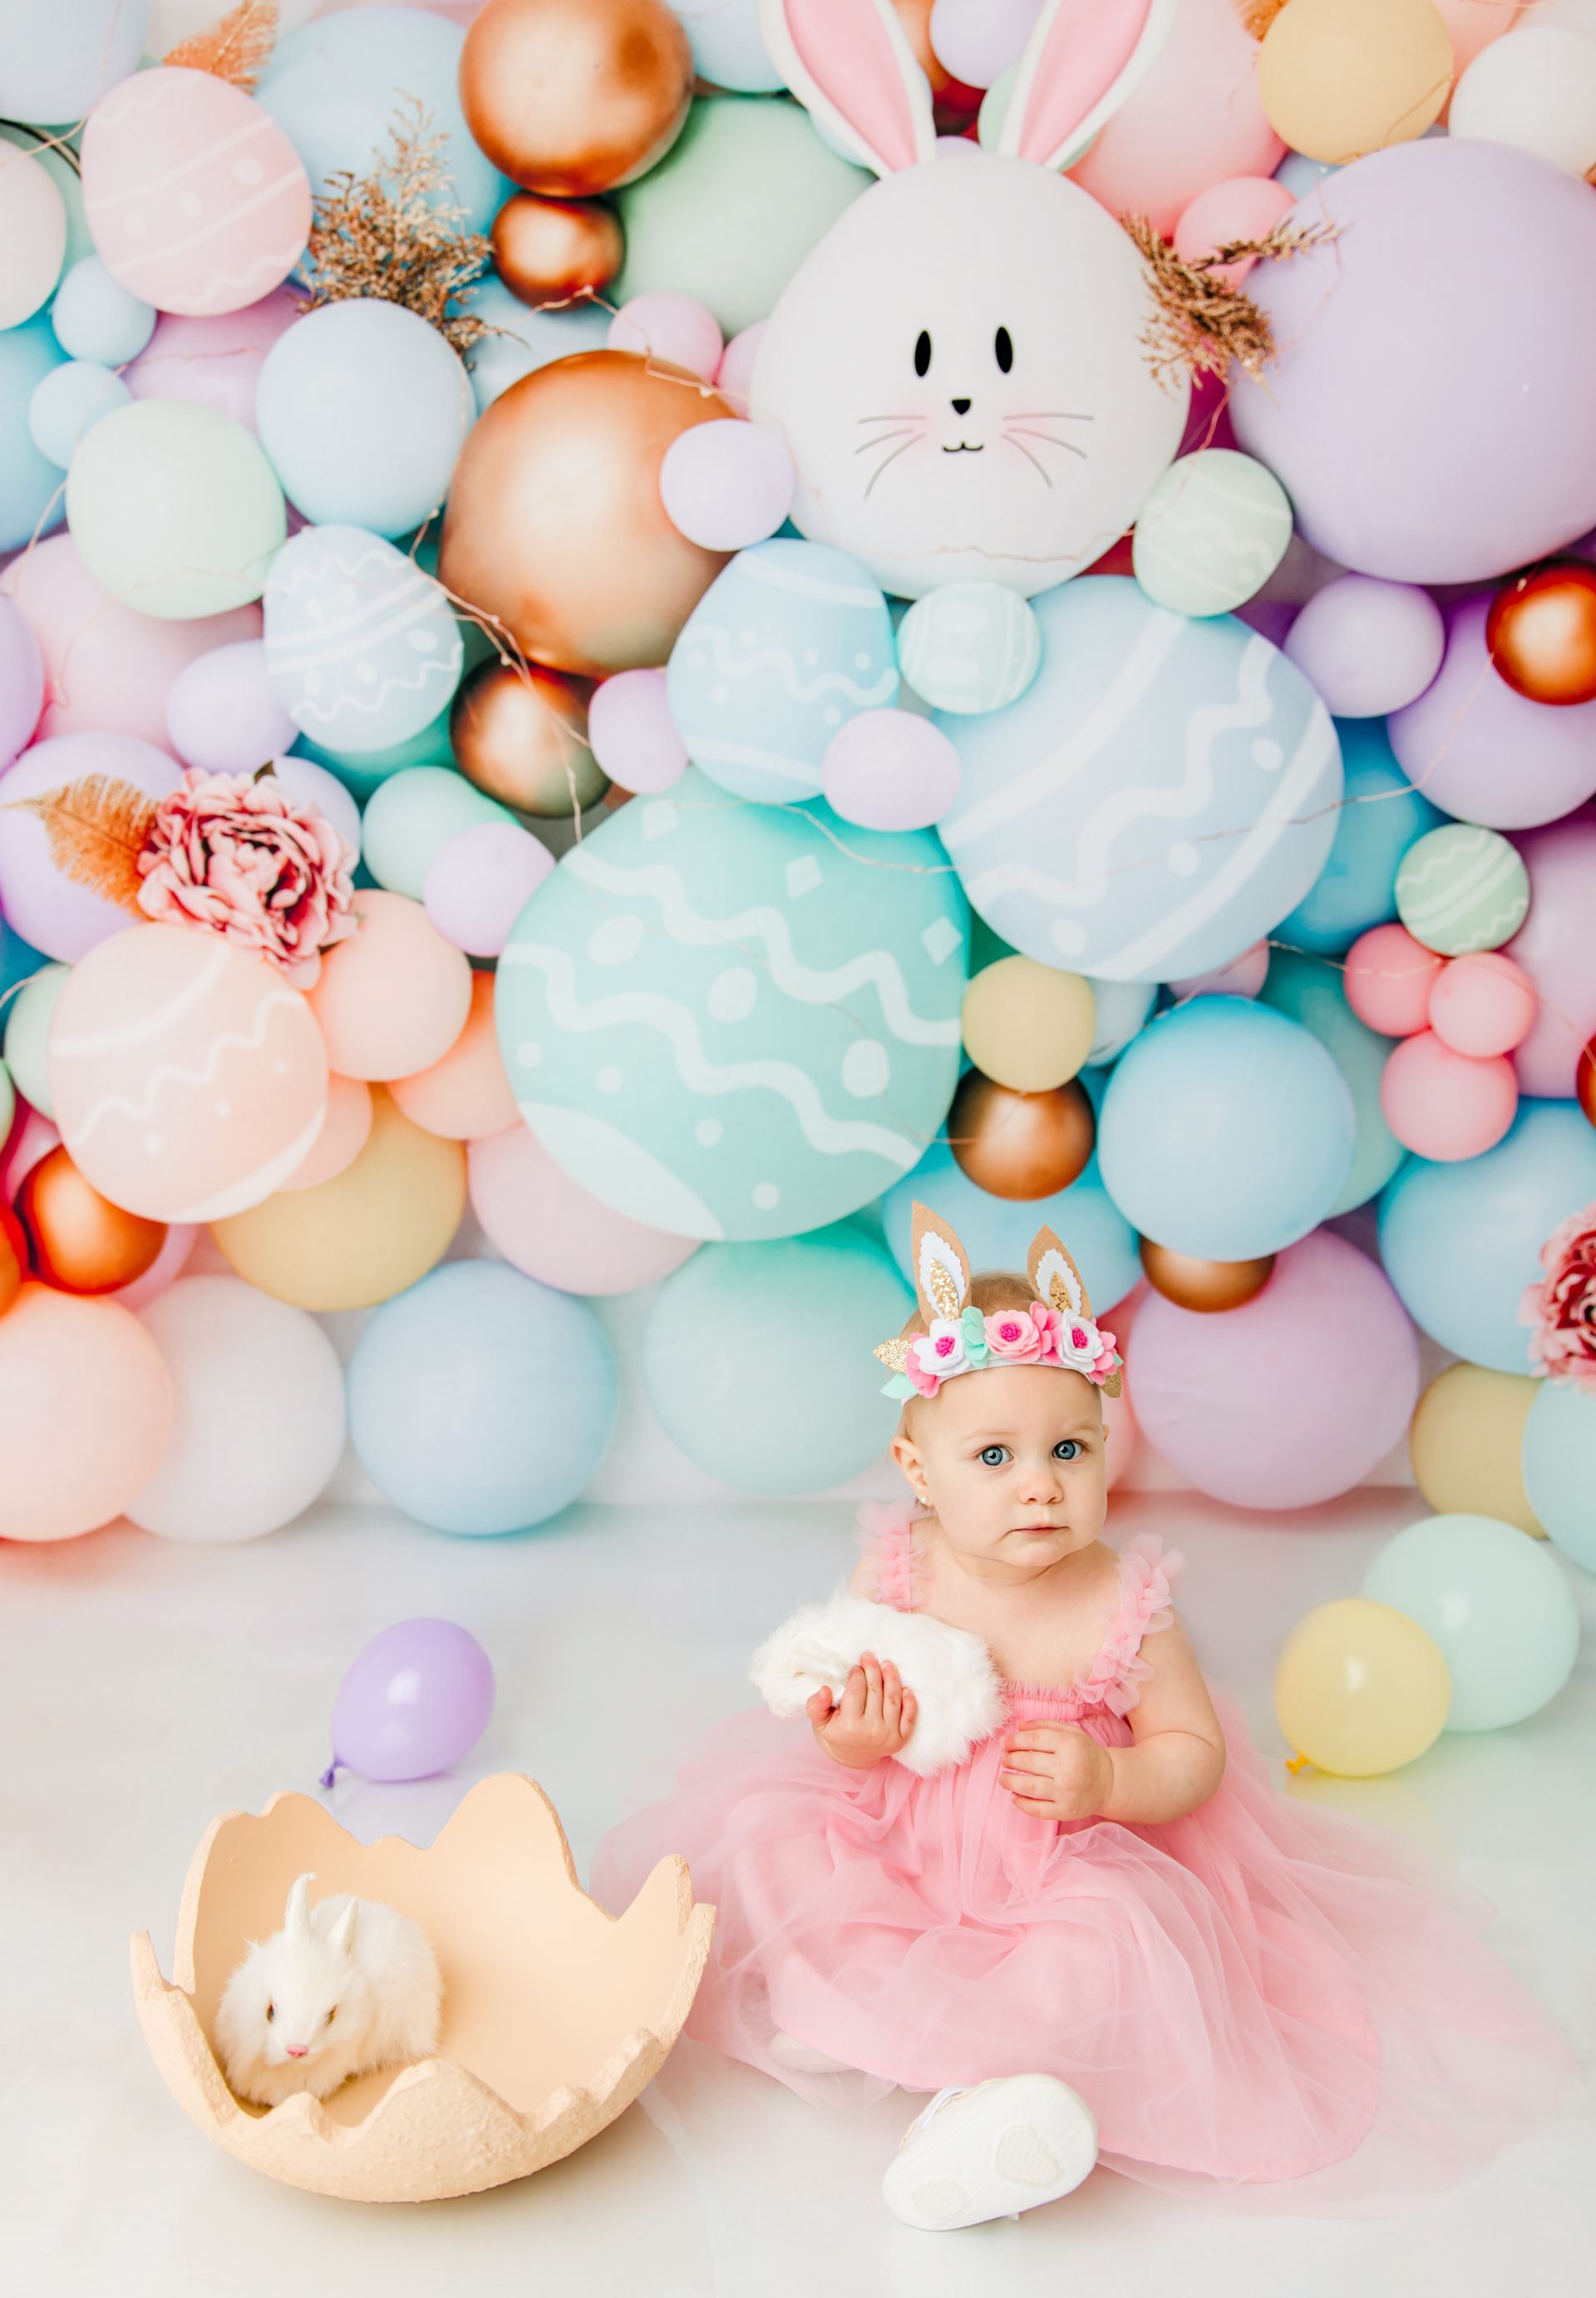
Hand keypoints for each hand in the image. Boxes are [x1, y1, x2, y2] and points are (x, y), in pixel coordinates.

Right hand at [807, 1651, 916, 1769]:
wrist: (852, 1758)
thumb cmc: (835, 1733)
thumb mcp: (819, 1722)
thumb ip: (816, 1705)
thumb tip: (825, 1689)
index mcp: (850, 1726)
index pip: (857, 1691)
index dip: (857, 1675)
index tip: (855, 1667)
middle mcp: (871, 1731)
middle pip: (876, 1692)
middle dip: (873, 1670)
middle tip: (869, 1657)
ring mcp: (888, 1736)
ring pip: (893, 1700)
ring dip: (892, 1679)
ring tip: (887, 1664)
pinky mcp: (901, 1739)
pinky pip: (909, 1717)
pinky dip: (910, 1702)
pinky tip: (906, 1688)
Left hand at [999, 1722, 1113, 1821]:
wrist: (1108, 1782)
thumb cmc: (1086, 1754)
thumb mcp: (1070, 1733)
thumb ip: (1044, 1726)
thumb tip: (1018, 1725)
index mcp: (1070, 1745)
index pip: (1033, 1740)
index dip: (1013, 1741)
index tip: (1003, 1743)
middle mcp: (1068, 1769)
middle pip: (1028, 1763)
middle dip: (1009, 1760)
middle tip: (1004, 1759)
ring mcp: (1066, 1792)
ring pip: (1029, 1787)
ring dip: (1009, 1781)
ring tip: (1003, 1778)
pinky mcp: (1065, 1811)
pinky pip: (1037, 1809)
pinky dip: (1021, 1803)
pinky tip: (1014, 1796)